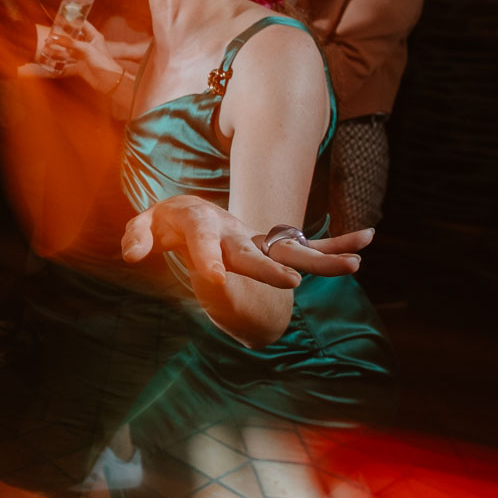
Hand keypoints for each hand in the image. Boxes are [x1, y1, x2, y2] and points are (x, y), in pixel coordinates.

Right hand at [48, 20, 123, 91]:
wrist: (109, 81)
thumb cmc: (102, 62)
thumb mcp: (85, 48)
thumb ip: (69, 43)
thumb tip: (53, 37)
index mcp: (94, 36)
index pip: (82, 24)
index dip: (72, 20)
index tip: (60, 18)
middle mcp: (88, 45)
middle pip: (72, 38)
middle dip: (61, 37)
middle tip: (49, 35)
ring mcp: (84, 56)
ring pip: (68, 52)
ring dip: (58, 51)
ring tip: (46, 49)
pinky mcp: (80, 67)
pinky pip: (67, 65)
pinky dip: (59, 65)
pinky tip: (51, 63)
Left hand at [121, 195, 369, 288]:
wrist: (189, 210)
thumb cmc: (166, 222)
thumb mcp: (145, 227)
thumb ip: (138, 236)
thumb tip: (133, 254)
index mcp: (200, 226)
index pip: (202, 243)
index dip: (206, 260)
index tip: (214, 280)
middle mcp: (233, 232)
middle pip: (252, 252)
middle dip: (269, 269)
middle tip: (290, 286)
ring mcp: (254, 239)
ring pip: (289, 250)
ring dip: (321, 258)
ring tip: (355, 264)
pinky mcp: (269, 248)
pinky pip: (306, 247)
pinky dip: (334, 245)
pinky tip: (364, 243)